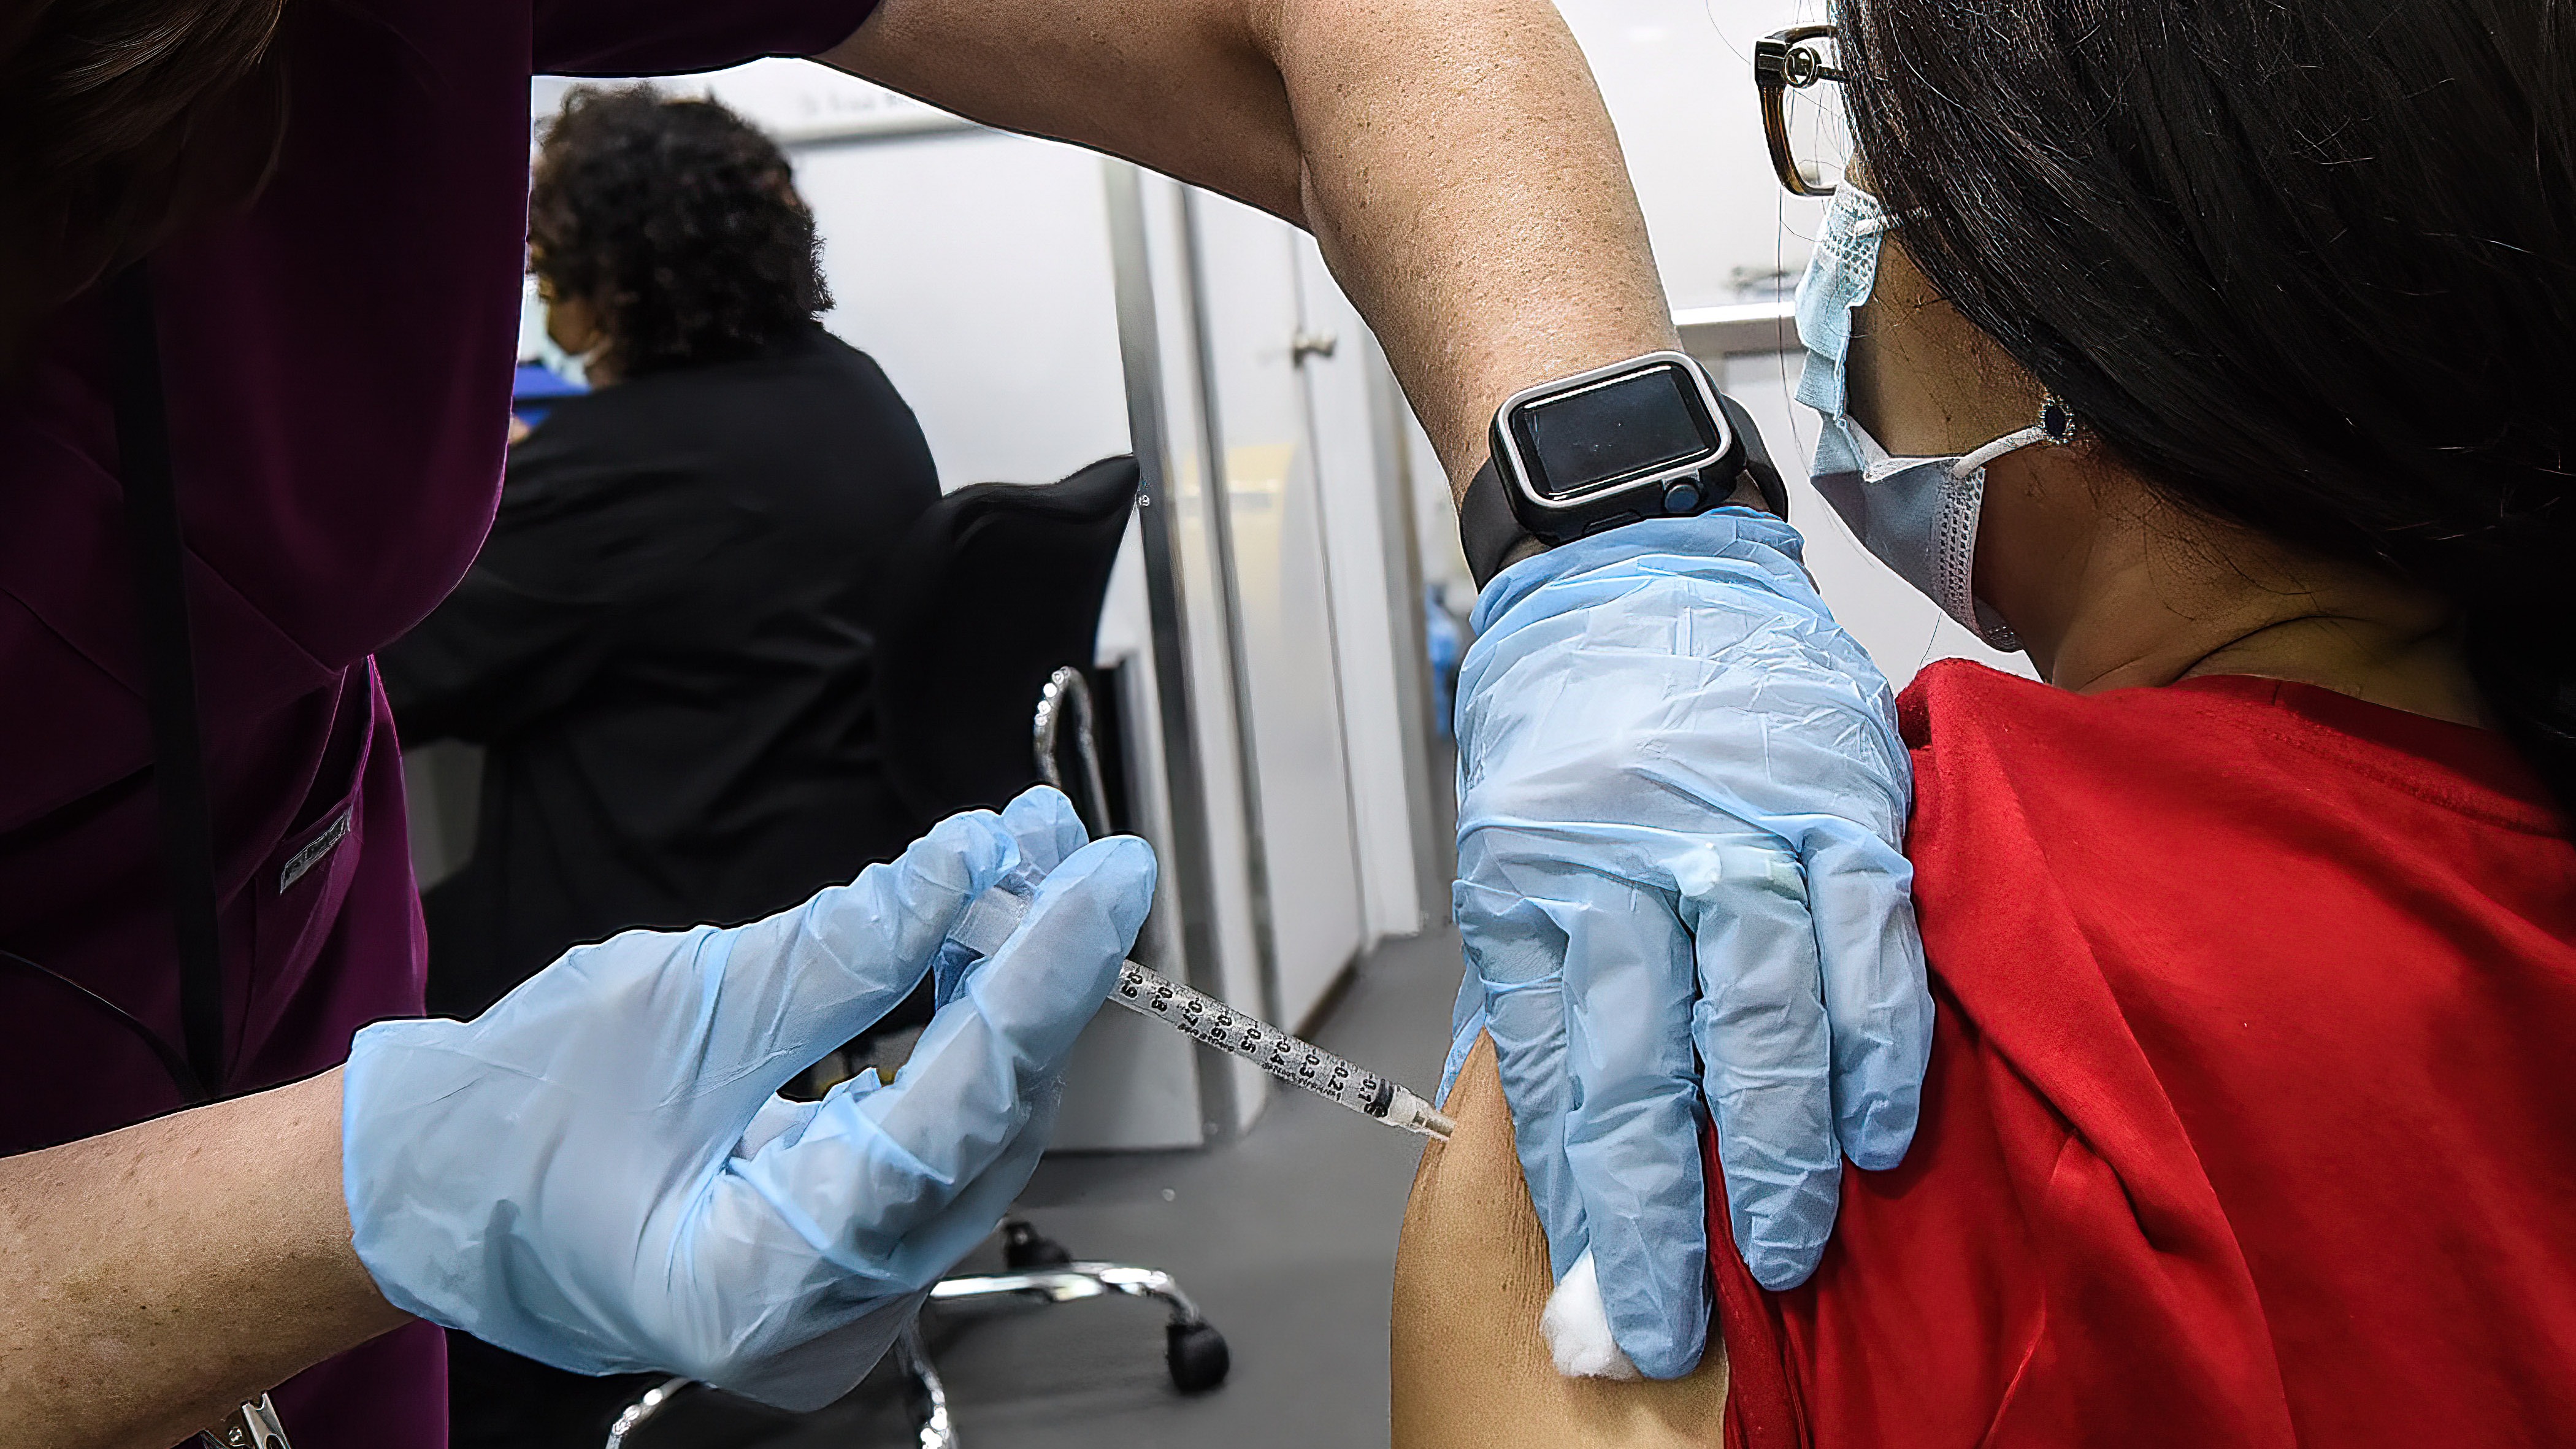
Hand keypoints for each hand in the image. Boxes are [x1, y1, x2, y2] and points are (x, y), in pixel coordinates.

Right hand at [342, 787, 1153, 1408]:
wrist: (434, 1192)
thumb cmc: (512, 1119)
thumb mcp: (674, 1007)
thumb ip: (839, 952)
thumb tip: (968, 866)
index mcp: (766, 1280)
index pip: (955, 1118)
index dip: (1040, 987)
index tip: (1104, 879)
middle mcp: (828, 1315)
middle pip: (987, 1126)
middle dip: (1035, 973)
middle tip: (1074, 846)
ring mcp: (846, 1295)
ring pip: (976, 1127)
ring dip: (1008, 990)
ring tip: (1033, 861)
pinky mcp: (852, 1250)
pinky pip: (938, 1130)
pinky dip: (961, 1030)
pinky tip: (979, 935)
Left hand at [1442, 510, 1929, 1377]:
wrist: (1630, 554)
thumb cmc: (1567, 720)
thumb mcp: (1513, 845)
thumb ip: (1547, 980)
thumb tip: (1569, 1141)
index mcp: (1531, 880)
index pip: (1549, 1074)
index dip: (1574, 1201)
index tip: (1588, 1300)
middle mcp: (1628, 860)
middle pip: (1643, 1068)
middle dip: (1659, 1218)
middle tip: (1665, 1327)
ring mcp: (1738, 828)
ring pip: (1760, 1017)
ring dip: (1774, 1152)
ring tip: (1784, 1257)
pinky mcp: (1837, 800)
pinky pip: (1867, 940)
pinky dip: (1877, 1043)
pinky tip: (1878, 1132)